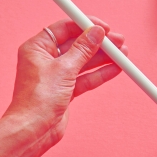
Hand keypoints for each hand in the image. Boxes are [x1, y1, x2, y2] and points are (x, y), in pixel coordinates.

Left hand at [3, 16, 126, 147]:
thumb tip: (96, 32)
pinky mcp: (66, 90)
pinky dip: (101, 73)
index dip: (86, 25)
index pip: (65, 28)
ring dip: (104, 58)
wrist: (34, 130)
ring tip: (123, 55)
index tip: (104, 27)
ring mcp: (57, 75)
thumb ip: (83, 49)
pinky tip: (116, 69)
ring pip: (85, 61)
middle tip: (119, 41)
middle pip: (78, 45)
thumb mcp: (64, 68)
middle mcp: (46, 59)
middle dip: (100, 43)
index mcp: (38, 48)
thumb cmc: (38, 99)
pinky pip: (86, 77)